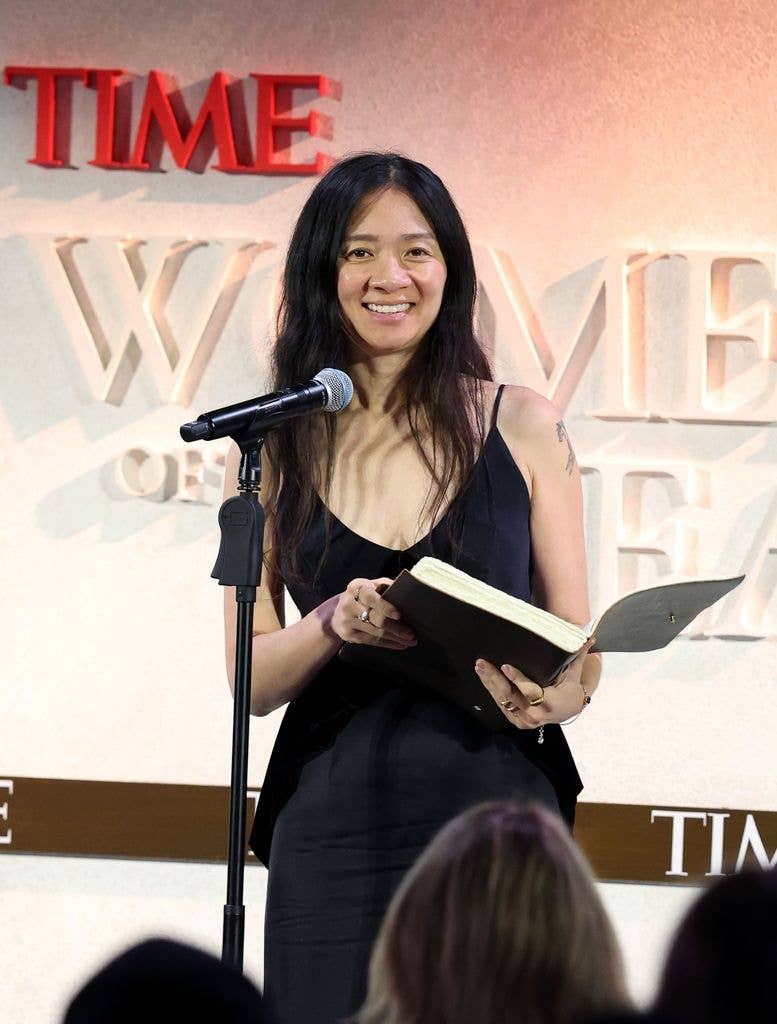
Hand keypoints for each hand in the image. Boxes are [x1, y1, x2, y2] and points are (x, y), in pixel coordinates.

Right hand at [330, 577, 416, 649]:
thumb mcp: (370, 586)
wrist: (337, 612)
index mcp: (356, 587)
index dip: (385, 607)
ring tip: (411, 641)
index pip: (371, 597)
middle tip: (411, 633)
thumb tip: (407, 591)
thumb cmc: (362, 596)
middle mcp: (348, 604)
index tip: (399, 615)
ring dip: (395, 637)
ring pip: (376, 632)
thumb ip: (386, 587)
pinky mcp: (348, 635)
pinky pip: (372, 641)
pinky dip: (388, 643)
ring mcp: (347, 621)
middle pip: (375, 618)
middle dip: (396, 627)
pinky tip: (400, 645)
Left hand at [474, 639, 593, 730]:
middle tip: (482, 663)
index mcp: (550, 702)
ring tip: (479, 666)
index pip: (531, 691)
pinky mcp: (517, 722)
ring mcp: (525, 720)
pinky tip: (484, 678)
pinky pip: (502, 706)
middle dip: (494, 678)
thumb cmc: (569, 688)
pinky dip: (492, 691)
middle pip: (511, 696)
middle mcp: (536, 715)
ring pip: (503, 701)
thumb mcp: (574, 674)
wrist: (568, 711)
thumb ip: (577, 656)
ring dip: (489, 683)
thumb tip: (590, 636)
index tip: (505, 666)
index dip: (517, 679)